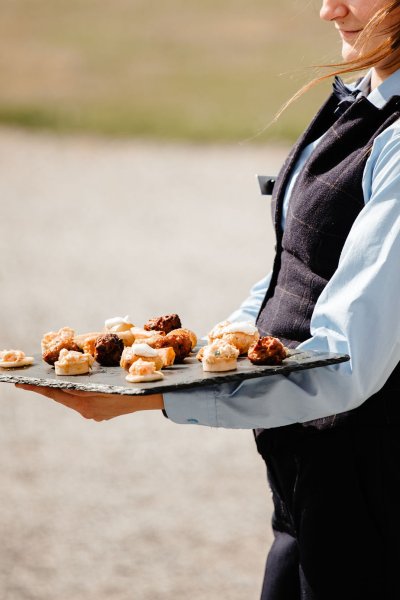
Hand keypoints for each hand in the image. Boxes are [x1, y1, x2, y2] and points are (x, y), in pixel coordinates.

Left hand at [15, 384, 163, 420]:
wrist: (149, 398)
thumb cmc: (128, 388)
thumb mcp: (104, 384)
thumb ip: (83, 387)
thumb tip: (63, 385)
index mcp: (86, 406)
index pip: (56, 395)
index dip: (38, 389)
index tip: (21, 384)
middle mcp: (87, 412)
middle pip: (63, 397)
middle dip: (49, 388)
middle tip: (30, 381)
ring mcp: (94, 414)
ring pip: (74, 398)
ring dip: (66, 389)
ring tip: (54, 380)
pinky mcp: (101, 411)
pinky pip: (85, 400)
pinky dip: (80, 392)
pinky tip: (79, 385)